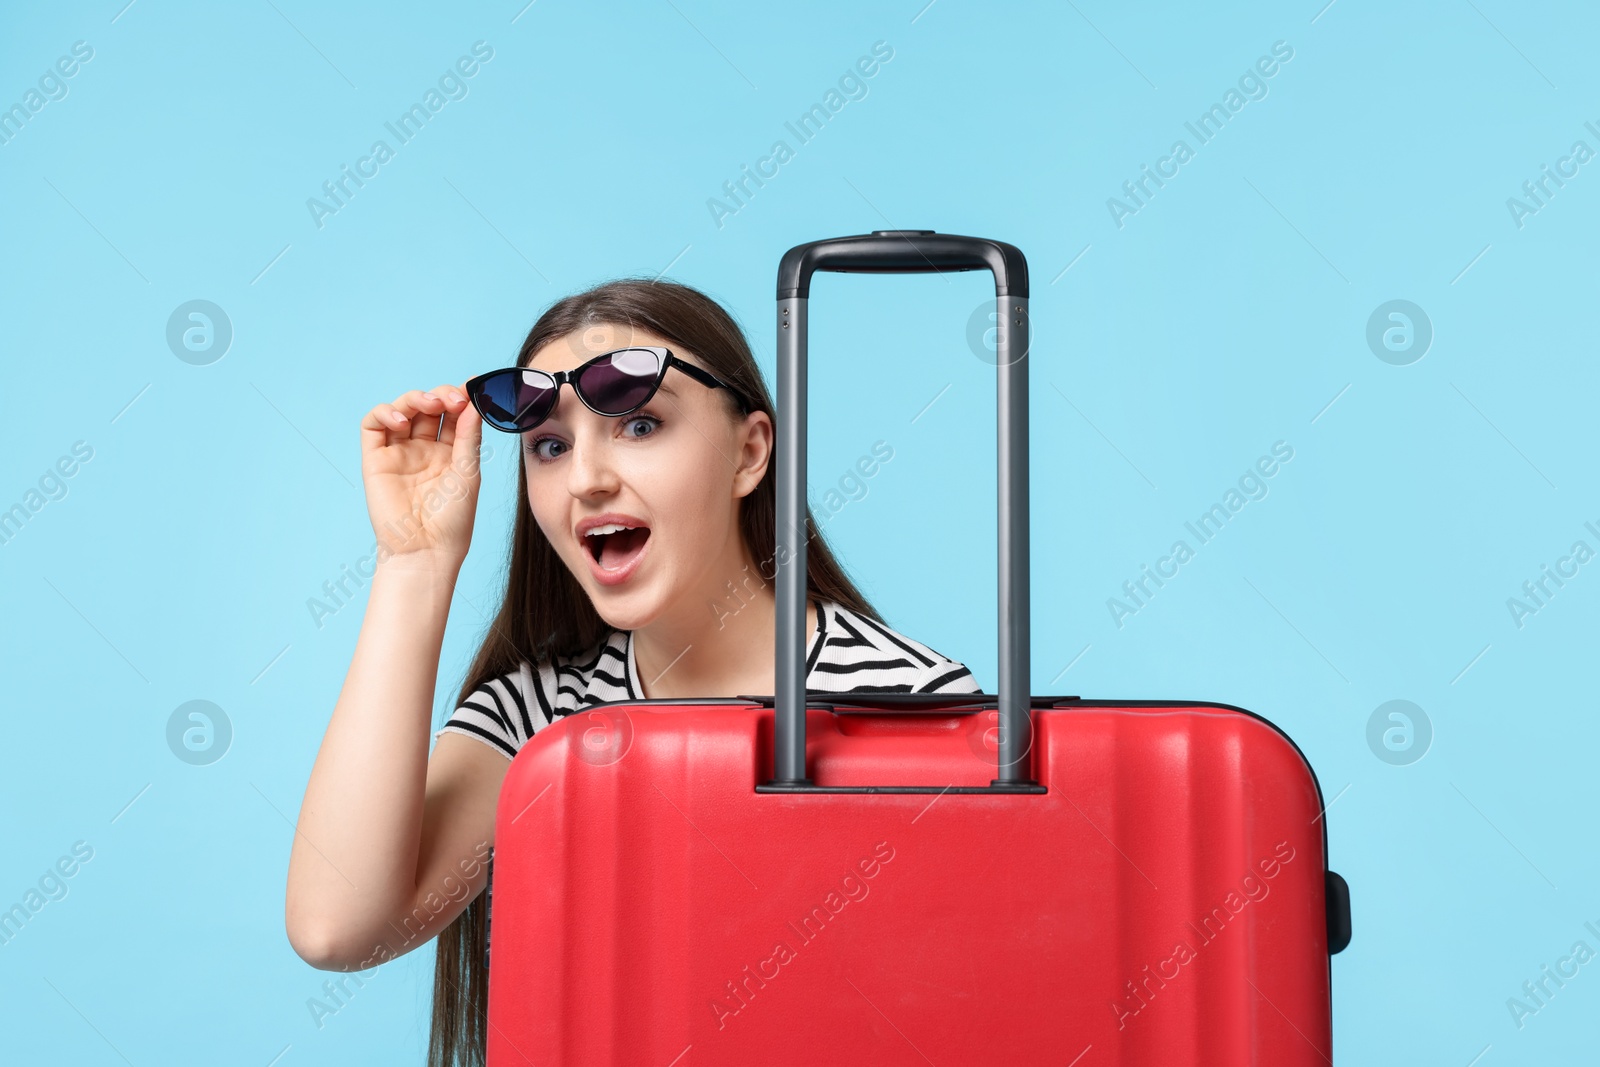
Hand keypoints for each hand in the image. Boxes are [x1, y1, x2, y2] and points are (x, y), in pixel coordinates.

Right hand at [359, 384, 483, 565]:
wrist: (426, 550)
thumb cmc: (452, 520)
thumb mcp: (468, 472)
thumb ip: (469, 436)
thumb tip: (476, 401)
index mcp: (451, 453)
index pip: (453, 415)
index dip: (461, 397)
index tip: (474, 386)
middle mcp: (424, 450)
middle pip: (428, 407)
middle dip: (442, 395)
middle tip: (455, 398)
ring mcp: (399, 452)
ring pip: (402, 409)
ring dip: (416, 398)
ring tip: (432, 403)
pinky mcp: (376, 459)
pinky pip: (373, 425)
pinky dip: (385, 412)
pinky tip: (402, 419)